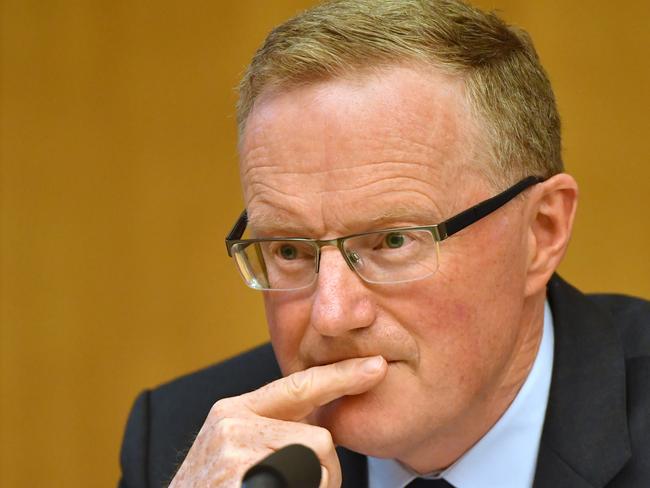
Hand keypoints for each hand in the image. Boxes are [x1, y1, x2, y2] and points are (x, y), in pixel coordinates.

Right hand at [169, 355, 386, 487]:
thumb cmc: (211, 486)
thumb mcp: (236, 448)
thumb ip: (273, 430)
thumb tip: (320, 435)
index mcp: (236, 410)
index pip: (300, 386)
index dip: (342, 375)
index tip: (376, 367)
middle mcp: (232, 422)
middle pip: (318, 440)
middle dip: (325, 474)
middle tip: (301, 486)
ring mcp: (233, 450)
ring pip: (315, 466)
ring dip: (312, 486)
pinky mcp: (238, 476)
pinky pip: (301, 481)